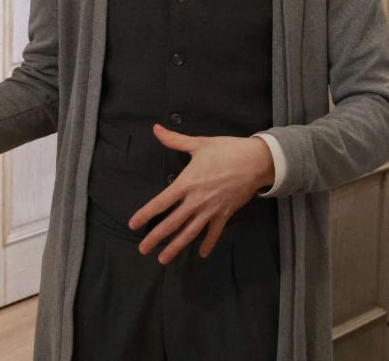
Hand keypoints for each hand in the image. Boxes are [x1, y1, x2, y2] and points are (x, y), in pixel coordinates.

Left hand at [128, 125, 274, 264]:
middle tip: (142, 249)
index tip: (133, 224)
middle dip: (156, 237)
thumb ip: (174, 140)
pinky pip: (214, 232)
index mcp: (187, 183)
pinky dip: (207, 244)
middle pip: (172, 223)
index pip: (161, 202)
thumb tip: (155, 129)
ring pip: (190, 232)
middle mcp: (197, 200)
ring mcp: (211, 209)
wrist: (255, 161)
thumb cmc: (226, 150)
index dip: (146, 214)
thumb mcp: (199, 143)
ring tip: (162, 259)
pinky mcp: (225, 214)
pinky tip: (200, 254)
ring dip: (176, 246)